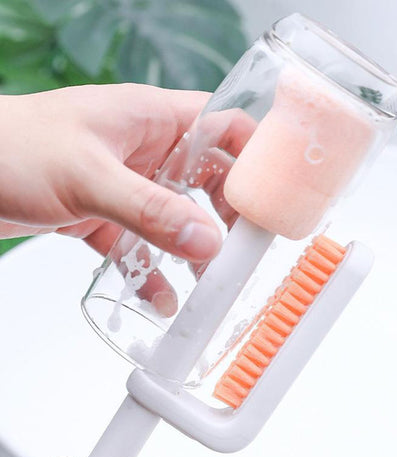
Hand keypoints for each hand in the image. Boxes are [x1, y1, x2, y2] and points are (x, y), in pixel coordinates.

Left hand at [0, 84, 252, 313]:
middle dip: (227, 212)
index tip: (273, 193)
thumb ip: (150, 212)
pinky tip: (161, 299)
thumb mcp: (88, 178)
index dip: (254, 153)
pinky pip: (140, 244)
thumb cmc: (10, 148)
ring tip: (209, 281)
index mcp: (150, 119)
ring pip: (176, 215)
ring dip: (192, 247)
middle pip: (207, 176)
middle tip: (244, 246)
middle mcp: (145, 150)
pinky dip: (151, 271)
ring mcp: (126, 184)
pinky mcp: (105, 215)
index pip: (223, 125)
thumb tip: (206, 242)